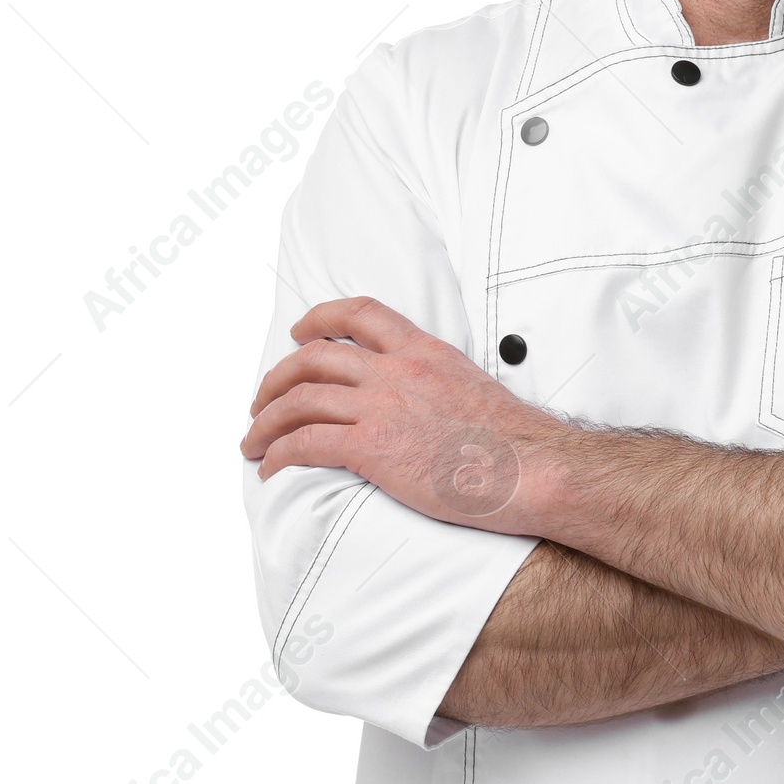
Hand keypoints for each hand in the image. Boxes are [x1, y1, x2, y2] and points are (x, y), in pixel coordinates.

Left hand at [240, 297, 556, 528]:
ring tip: (254, 440)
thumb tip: (419, 402)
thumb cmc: (512, 443)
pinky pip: (305, 443)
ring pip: (300, 400)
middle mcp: (397, 371)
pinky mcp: (373, 447)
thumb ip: (435, 381)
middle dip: (277, 378)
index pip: (360, 314)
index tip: (300, 331)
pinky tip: (271, 466)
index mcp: (424, 351)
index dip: (320, 317)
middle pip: (315, 357)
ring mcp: (383, 407)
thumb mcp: (472, 386)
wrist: (529, 469)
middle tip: (262, 400)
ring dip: (266, 420)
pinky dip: (278, 453)